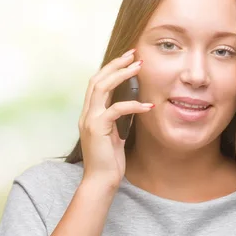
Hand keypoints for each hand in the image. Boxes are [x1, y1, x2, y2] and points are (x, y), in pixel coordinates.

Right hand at [78, 49, 152, 187]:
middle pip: (97, 78)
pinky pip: (116, 110)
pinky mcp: (97, 128)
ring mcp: (90, 119)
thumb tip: (133, 107)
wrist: (101, 181)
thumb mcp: (116, 135)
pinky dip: (133, 105)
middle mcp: (87, 113)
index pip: (98, 83)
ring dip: (121, 74)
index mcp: (90, 113)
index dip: (112, 68)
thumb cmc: (110, 161)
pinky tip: (148, 105)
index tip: (129, 59)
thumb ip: (119, 120)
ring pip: (101, 87)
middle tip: (134, 54)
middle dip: (116, 64)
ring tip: (139, 67)